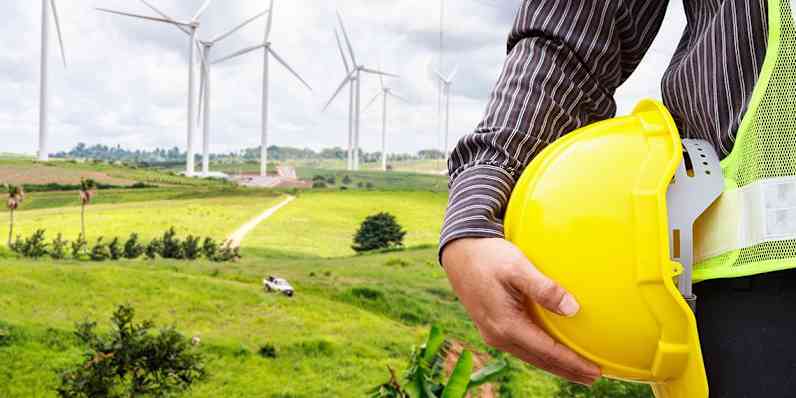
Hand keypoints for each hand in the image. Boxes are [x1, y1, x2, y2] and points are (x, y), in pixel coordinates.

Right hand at [441, 238, 600, 384]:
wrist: (459, 252)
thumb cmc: (489, 256)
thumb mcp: (517, 267)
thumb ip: (544, 288)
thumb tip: (574, 309)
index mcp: (506, 325)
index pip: (547, 352)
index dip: (572, 363)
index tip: (595, 371)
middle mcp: (498, 336)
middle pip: (539, 361)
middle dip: (567, 371)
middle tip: (593, 378)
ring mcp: (493, 333)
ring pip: (530, 356)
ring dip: (554, 364)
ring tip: (577, 369)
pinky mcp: (492, 326)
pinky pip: (522, 346)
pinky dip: (541, 353)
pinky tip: (551, 350)